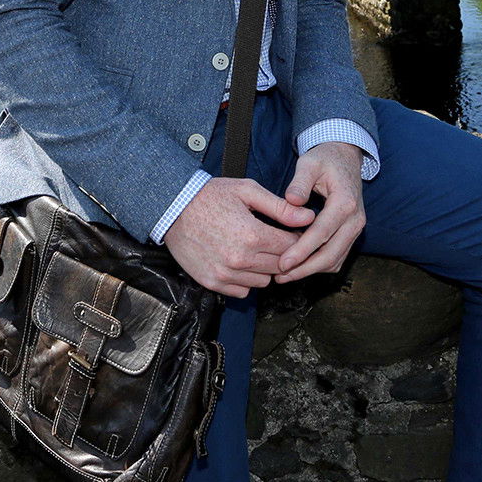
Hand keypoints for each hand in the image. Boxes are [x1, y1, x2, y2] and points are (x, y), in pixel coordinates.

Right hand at [164, 178, 314, 297]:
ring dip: (264, 268)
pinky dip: (246, 279)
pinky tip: (239, 262)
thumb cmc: (210, 195)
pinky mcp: (213, 283)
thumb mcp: (247, 191)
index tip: (290, 231)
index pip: (291, 246)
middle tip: (273, 240)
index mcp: (253, 234)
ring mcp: (226, 274)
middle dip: (282, 254)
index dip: (295, 238)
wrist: (172, 208)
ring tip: (254, 250)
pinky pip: (243, 290)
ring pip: (264, 281)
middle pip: (280, 266)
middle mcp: (241, 259)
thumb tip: (309, 217)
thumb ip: (280, 207)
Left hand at [274, 142, 366, 282]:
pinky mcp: (351, 234)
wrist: (345, 158)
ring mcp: (355, 228)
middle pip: (330, 254)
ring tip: (285, 274)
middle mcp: (355, 220)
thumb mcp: (309, 163)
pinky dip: (319, 264)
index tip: (282, 263)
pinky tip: (298, 265)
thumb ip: (300, 182)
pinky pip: (337, 256)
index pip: (321, 233)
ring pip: (334, 260)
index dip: (301, 251)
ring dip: (311, 270)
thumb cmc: (325, 159)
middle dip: (304, 269)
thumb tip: (292, 201)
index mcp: (345, 202)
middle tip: (280, 276)